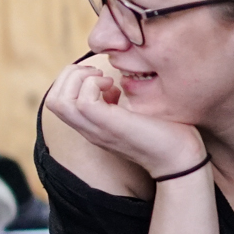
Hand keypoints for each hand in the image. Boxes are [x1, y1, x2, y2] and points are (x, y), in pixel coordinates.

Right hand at [43, 59, 204, 181]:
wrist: (180, 159)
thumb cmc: (165, 134)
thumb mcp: (132, 113)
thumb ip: (117, 101)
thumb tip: (112, 86)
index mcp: (91, 125)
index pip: (57, 101)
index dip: (73, 80)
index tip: (102, 77)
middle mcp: (87, 129)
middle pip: (52, 99)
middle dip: (70, 75)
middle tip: (99, 74)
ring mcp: (95, 128)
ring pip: (58, 100)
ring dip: (79, 79)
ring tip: (105, 80)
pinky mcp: (109, 125)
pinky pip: (82, 101)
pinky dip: (95, 86)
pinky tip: (116, 88)